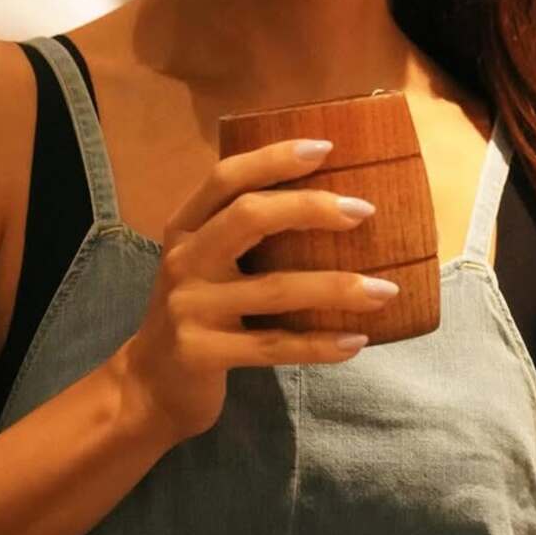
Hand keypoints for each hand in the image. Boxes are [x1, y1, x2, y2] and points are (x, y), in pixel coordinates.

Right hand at [118, 139, 397, 444]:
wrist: (149, 386)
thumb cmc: (197, 313)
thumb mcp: (205, 264)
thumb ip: (243, 235)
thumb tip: (331, 206)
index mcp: (186, 228)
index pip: (226, 178)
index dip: (274, 158)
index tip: (326, 148)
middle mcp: (184, 259)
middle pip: (249, 217)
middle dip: (311, 208)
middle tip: (364, 212)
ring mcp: (190, 307)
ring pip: (275, 289)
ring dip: (337, 288)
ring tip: (386, 290)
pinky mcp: (202, 352)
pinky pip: (274, 346)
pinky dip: (320, 344)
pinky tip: (357, 341)